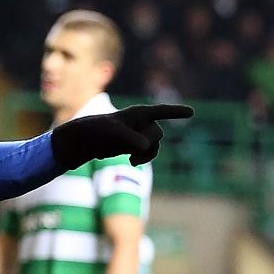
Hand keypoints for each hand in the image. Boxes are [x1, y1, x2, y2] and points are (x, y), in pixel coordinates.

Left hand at [50, 102, 194, 167]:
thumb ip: (131, 139)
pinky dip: (143, 158)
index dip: (176, 112)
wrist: (83, 141)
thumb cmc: (95, 131)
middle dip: (148, 144)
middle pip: (157, 134)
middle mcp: (141, 122)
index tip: (191, 112)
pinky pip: (149, 152)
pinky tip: (131, 162)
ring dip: (147, 154)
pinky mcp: (134, 145)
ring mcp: (139, 133)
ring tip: (132, 160)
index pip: (161, 111)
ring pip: (155, 145)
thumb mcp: (112, 133)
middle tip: (130, 150)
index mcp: (137, 113)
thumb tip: (146, 146)